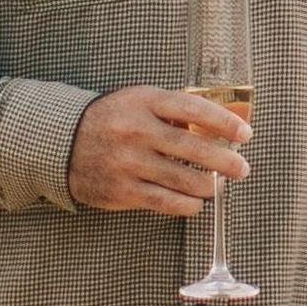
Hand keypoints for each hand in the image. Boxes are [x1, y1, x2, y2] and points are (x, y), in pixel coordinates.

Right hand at [67, 85, 249, 215]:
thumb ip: (174, 110)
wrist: (61, 143)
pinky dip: (186, 204)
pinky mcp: (121, 190)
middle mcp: (136, 131)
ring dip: (208, 186)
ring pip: (183, 179)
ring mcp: (128, 163)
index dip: (224, 123)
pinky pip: (164, 201)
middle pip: (192, 148)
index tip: (245, 134)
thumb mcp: (140, 101)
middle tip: (242, 169)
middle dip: (225, 161)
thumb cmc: (113, 120)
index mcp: (144, 102)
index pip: (193, 109)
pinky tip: (195, 203)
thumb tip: (221, 127)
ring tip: (218, 186)